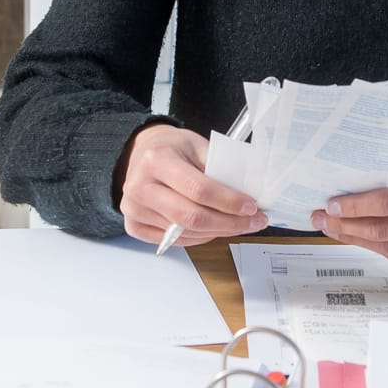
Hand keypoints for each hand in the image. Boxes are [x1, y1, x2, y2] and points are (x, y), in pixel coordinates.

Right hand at [118, 123, 267, 245]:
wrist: (141, 153)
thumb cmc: (173, 149)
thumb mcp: (198, 145)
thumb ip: (220, 167)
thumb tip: (249, 192)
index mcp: (157, 160)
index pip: (198, 189)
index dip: (228, 201)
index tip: (252, 206)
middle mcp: (140, 186)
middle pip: (191, 218)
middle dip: (229, 223)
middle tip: (254, 222)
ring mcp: (134, 209)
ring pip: (185, 233)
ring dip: (218, 232)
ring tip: (238, 224)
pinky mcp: (133, 226)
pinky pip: (174, 242)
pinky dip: (199, 238)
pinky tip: (213, 228)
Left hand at [311, 159, 387, 273]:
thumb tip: (349, 195)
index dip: (356, 205)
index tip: (331, 204)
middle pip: (383, 229)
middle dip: (346, 225)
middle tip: (321, 218)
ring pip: (387, 248)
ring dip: (354, 238)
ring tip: (331, 229)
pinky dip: (373, 248)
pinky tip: (355, 238)